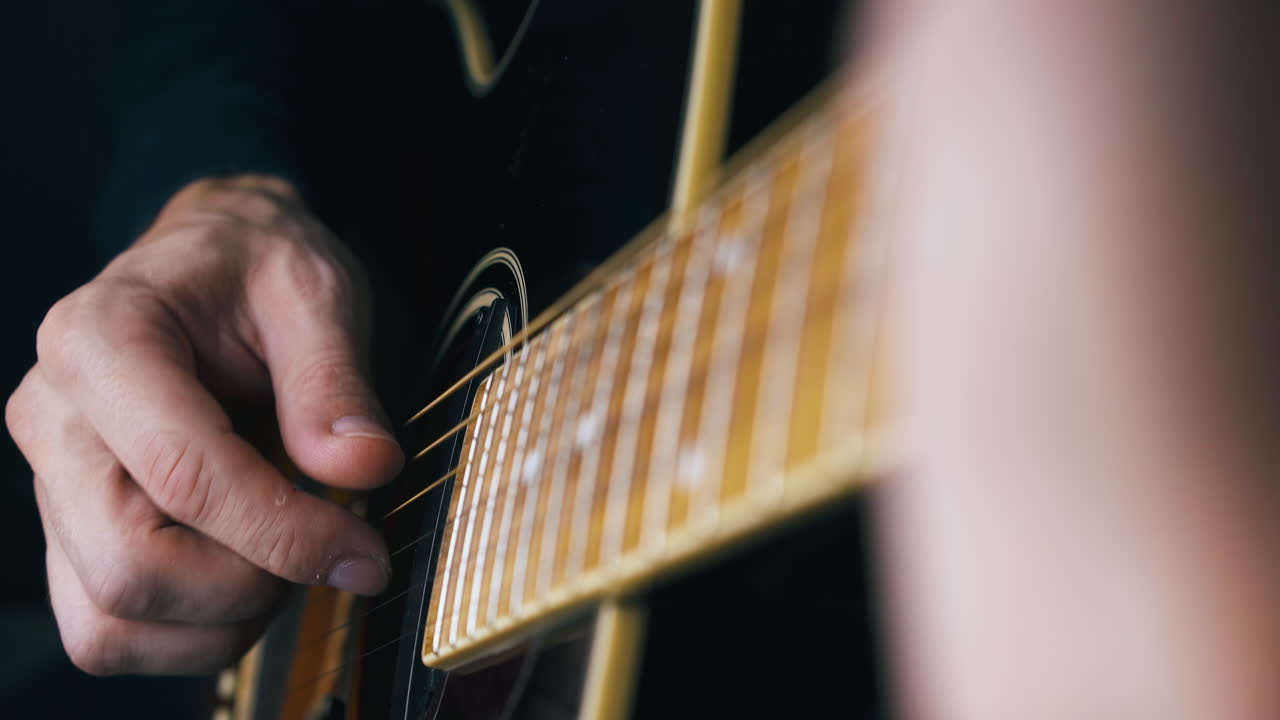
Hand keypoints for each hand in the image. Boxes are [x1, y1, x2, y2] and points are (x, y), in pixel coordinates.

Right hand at [6, 174, 404, 674]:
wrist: (212, 261)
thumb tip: (363, 469)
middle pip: (129, 568)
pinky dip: (193, 633)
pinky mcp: (70, 529)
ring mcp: (51, 483)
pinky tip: (253, 576)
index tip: (364, 552)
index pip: (182, 474)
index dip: (284, 532)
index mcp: (101, 339)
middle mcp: (54, 417)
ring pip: (109, 621)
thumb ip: (336, 381)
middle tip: (332, 550)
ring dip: (222, 620)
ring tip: (290, 558)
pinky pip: (108, 631)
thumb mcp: (316, 292)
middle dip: (250, 586)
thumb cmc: (259, 267)